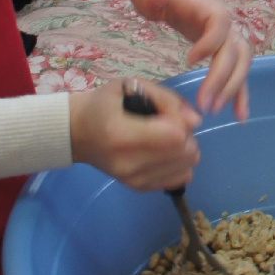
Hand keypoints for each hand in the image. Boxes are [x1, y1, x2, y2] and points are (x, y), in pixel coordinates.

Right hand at [69, 79, 200, 190]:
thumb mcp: (131, 86)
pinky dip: (180, 164)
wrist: (78, 133)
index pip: (175, 135)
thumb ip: (167, 99)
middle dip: (187, 134)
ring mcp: (132, 179)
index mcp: (121, 133)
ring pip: (186, 167)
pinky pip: (179, 179)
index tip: (170, 112)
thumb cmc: (104, 105)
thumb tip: (196, 121)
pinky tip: (165, 153)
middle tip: (170, 124)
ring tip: (167, 139)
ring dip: (185, 150)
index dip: (182, 120)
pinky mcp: (138, 188)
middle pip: (185, 153)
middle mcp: (126, 162)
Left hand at [132, 0, 250, 120]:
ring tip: (217, 111)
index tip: (189, 61)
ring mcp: (229, 37)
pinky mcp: (225, 51)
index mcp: (209, 7)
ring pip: (242, 64)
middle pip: (235, 50)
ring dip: (234, 89)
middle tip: (204, 104)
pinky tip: (239, 116)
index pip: (219, 24)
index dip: (210, 42)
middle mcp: (226, 23)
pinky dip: (241, 93)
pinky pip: (238, 72)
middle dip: (222, 79)